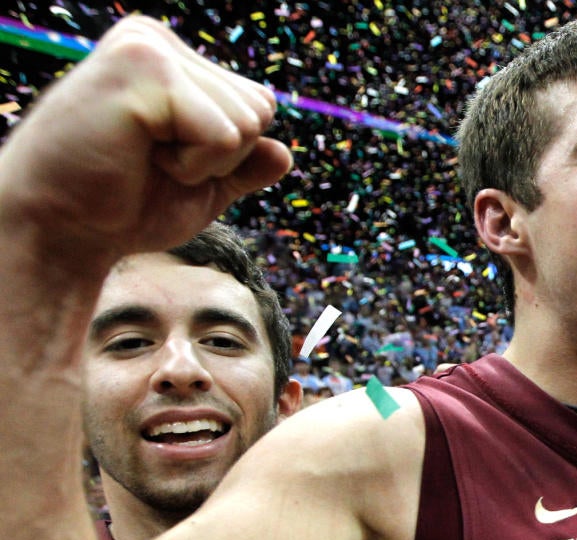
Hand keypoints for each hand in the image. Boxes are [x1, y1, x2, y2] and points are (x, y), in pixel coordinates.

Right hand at [0, 16, 290, 266]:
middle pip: (260, 109)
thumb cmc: (119, 207)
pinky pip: (224, 135)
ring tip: (142, 157)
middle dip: (220, 157)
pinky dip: (193, 165)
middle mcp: (157, 39)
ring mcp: (149, 47)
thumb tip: (285, 154)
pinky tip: (138, 156)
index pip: (258, 104)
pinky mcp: (143, 69)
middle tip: (150, 163)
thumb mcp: (199, 186)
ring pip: (247, 122)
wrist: (59, 232)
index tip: (161, 160)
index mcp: (170, 56)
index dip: (226, 154)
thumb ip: (243, 165)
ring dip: (203, 162)